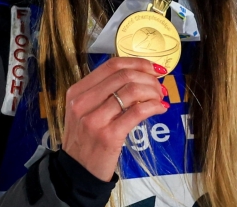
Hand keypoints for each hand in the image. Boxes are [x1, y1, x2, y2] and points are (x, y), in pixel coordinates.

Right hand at [60, 57, 169, 180]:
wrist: (76, 173)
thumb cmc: (85, 140)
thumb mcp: (85, 111)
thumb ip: (104, 93)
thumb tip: (138, 77)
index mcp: (77, 91)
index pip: (112, 65)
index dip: (137, 62)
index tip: (153, 68)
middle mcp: (83, 102)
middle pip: (124, 75)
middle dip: (149, 78)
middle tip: (159, 87)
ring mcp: (94, 119)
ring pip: (132, 91)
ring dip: (153, 92)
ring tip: (160, 99)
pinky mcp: (108, 135)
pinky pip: (138, 112)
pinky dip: (154, 106)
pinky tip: (160, 109)